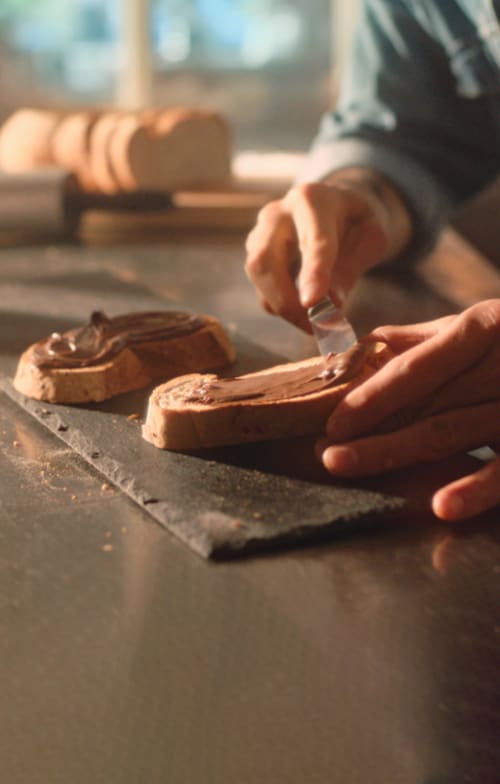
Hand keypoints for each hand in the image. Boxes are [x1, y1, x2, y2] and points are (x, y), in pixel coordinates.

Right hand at [244, 174, 408, 331]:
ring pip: (258, 276)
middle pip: (265, 259)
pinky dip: (280, 307)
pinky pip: (261, 288)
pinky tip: (304, 312)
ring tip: (315, 323)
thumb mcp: (371, 239)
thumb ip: (351, 268)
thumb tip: (331, 306)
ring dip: (283, 307)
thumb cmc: (357, 222)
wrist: (339, 207)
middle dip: (286, 300)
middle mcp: (278, 213)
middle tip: (314, 326)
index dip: (312, 274)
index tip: (313, 304)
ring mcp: (260, 233)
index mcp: (314, 199)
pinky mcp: (255, 254)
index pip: (313, 240)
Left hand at [316, 300, 499, 520]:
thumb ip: (432, 337)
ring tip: (350, 467)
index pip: (419, 364)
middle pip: (428, 403)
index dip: (373, 392)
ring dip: (398, 453)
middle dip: (373, 430)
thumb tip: (370, 343)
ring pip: (454, 433)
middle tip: (327, 453)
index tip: (332, 418)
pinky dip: (479, 488)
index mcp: (486, 327)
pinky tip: (442, 506)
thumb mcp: (490, 323)